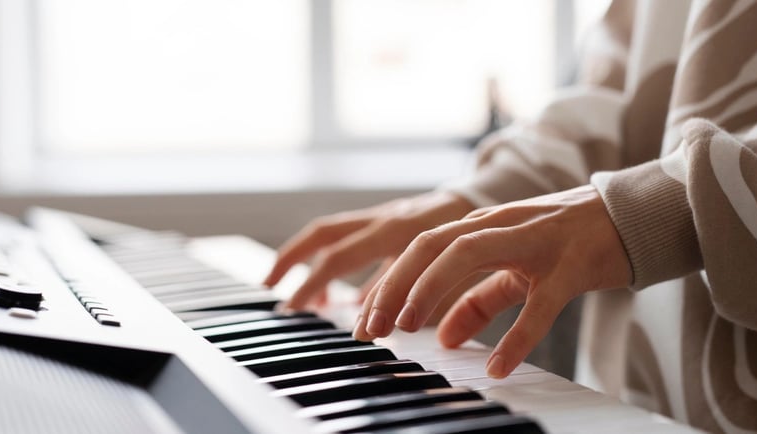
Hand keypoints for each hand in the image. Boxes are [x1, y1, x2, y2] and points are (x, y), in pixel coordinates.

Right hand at [263, 191, 474, 309]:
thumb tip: (372, 324)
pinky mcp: (383, 221)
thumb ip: (411, 297)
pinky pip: (345, 240)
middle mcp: (384, 218)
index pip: (343, 258)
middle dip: (293, 261)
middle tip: (271, 289)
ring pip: (327, 232)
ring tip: (284, 290)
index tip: (301, 312)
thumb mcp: (449, 273)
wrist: (485, 201)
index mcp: (398, 229)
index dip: (319, 286)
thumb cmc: (473, 242)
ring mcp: (381, 217)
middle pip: (323, 235)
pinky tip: (330, 296)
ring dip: (300, 257)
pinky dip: (331, 265)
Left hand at [352, 185, 630, 378]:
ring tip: (408, 329)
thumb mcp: (518, 270)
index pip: (421, 248)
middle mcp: (500, 224)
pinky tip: (498, 366)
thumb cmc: (571, 241)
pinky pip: (539, 303)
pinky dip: (516, 336)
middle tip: (372, 329)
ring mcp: (535, 241)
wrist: (635, 217)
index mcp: (484, 225)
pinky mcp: (571, 265)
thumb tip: (446, 338)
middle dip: (393, 287)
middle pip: (430, 246)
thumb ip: (480, 301)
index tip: (365, 322)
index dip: (388, 284)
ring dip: (430, 290)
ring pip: (468, 254)